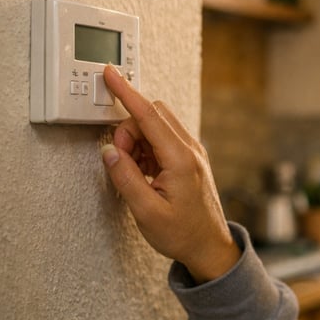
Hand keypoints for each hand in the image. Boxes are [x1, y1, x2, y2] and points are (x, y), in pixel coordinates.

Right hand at [99, 65, 239, 281]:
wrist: (209, 246)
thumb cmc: (182, 234)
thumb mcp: (146, 212)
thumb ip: (125, 178)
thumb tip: (110, 150)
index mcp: (181, 159)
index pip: (149, 115)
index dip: (126, 92)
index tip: (111, 74)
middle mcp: (190, 150)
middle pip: (152, 115)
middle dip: (129, 129)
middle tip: (123, 161)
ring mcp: (192, 153)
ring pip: (157, 126)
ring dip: (137, 141)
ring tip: (136, 174)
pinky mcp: (190, 159)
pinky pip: (163, 139)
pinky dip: (146, 149)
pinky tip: (144, 174)